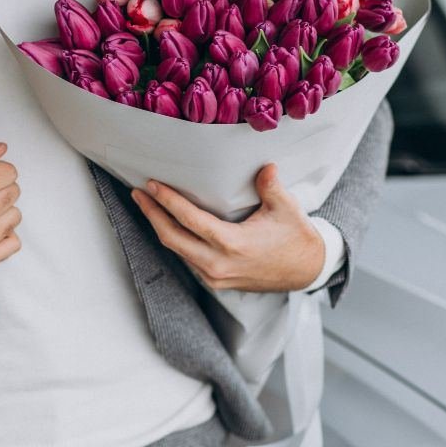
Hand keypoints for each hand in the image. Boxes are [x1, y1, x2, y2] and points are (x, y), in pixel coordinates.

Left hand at [131, 164, 323, 292]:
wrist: (307, 271)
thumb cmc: (296, 238)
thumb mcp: (287, 208)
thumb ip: (271, 186)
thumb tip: (264, 166)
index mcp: (232, 244)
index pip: (189, 220)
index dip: (167, 202)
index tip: (151, 185)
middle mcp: (218, 264)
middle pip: (172, 238)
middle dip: (152, 215)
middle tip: (138, 194)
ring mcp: (215, 276)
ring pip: (177, 251)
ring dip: (161, 228)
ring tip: (149, 206)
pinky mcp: (216, 281)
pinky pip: (188, 259)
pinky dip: (176, 240)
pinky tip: (170, 225)